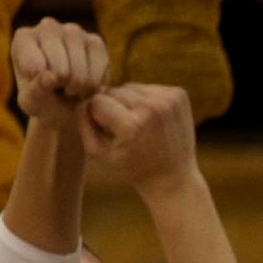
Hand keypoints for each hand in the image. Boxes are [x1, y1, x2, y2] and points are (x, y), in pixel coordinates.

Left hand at [11, 19, 109, 122]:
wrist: (69, 104)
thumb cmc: (44, 101)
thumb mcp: (32, 103)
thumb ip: (35, 91)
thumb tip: (53, 76)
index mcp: (23, 38)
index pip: (32, 60)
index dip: (41, 82)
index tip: (42, 88)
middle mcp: (47, 27)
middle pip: (57, 58)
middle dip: (62, 82)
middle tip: (63, 92)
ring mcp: (73, 31)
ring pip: (78, 58)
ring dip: (80, 83)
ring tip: (75, 91)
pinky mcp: (95, 41)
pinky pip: (98, 61)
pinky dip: (95, 81)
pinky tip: (89, 87)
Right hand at [78, 83, 197, 192]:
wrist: (173, 175)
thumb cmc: (131, 166)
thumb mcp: (97, 151)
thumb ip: (83, 121)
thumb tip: (84, 96)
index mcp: (132, 125)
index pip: (97, 100)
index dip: (96, 115)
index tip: (105, 130)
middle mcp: (152, 108)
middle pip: (114, 91)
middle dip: (113, 107)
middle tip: (124, 130)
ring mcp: (169, 99)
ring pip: (130, 87)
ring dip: (128, 102)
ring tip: (138, 125)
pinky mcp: (179, 94)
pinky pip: (148, 88)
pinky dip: (145, 100)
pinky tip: (151, 119)